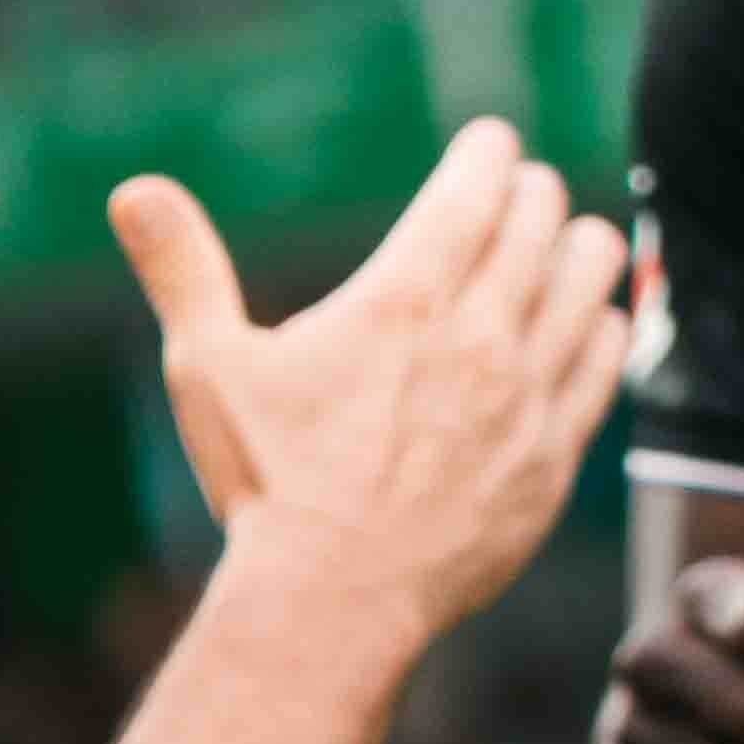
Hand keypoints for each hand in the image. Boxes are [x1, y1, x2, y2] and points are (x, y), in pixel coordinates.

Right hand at [111, 118, 630, 638]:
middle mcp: (480, 335)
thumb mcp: (209, 367)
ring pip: (594, 276)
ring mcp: (529, 393)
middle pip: (544, 219)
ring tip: (558, 245)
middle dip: (531, 191)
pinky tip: (585, 321)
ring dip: (579, 245)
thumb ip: (182, 269)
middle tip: (516, 193)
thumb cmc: (267, 482)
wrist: (334, 598)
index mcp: (403, 300)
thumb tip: (132, 191)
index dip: (491, 150)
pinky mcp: (557, 449)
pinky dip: (602, 322)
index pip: (479, 185)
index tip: (488, 144)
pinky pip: (610, 356)